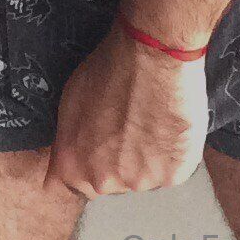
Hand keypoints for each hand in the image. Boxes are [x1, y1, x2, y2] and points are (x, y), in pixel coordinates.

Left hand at [43, 25, 208, 198]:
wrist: (152, 54)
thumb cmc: (111, 69)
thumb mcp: (70, 103)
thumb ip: (67, 140)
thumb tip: (67, 162)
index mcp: (72, 166)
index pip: (74, 185)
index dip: (88, 161)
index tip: (100, 144)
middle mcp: (103, 182)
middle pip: (110, 182)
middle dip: (117, 161)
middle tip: (129, 126)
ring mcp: (140, 181)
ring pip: (142, 177)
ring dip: (146, 158)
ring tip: (151, 121)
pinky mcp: (172, 175)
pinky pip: (170, 171)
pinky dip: (172, 154)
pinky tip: (168, 124)